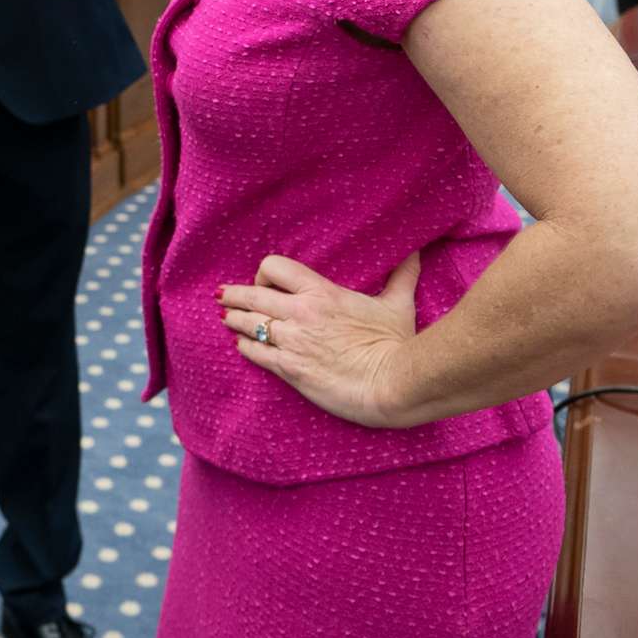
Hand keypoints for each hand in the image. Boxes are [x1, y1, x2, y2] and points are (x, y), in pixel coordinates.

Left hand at [218, 251, 422, 429]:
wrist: (393, 384)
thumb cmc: (396, 344)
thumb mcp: (398, 304)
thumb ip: (401, 276)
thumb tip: (415, 252)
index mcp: (321, 293)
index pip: (274, 268)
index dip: (263, 273)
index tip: (264, 281)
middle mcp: (300, 313)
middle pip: (252, 296)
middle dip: (234, 295)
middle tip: (222, 295)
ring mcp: (292, 342)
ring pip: (247, 323)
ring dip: (234, 319)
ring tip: (225, 318)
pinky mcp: (290, 370)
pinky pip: (255, 353)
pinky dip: (244, 346)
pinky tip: (240, 345)